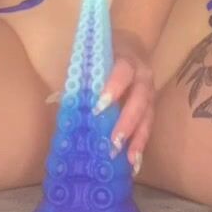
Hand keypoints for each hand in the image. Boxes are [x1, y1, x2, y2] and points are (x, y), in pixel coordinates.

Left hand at [93, 28, 154, 175]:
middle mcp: (143, 75)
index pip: (124, 71)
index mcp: (127, 58)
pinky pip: (149, 127)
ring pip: (148, 116)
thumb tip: (60, 100)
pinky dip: (141, 145)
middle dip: (128, 121)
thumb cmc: (100, 54)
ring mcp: (150, 92)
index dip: (114, 87)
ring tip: (128, 160)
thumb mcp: (90, 57)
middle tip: (114, 141)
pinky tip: (134, 164)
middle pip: (141, 98)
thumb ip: (80, 76)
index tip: (99, 106)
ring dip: (138, 138)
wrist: (128, 46)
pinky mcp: (151, 108)